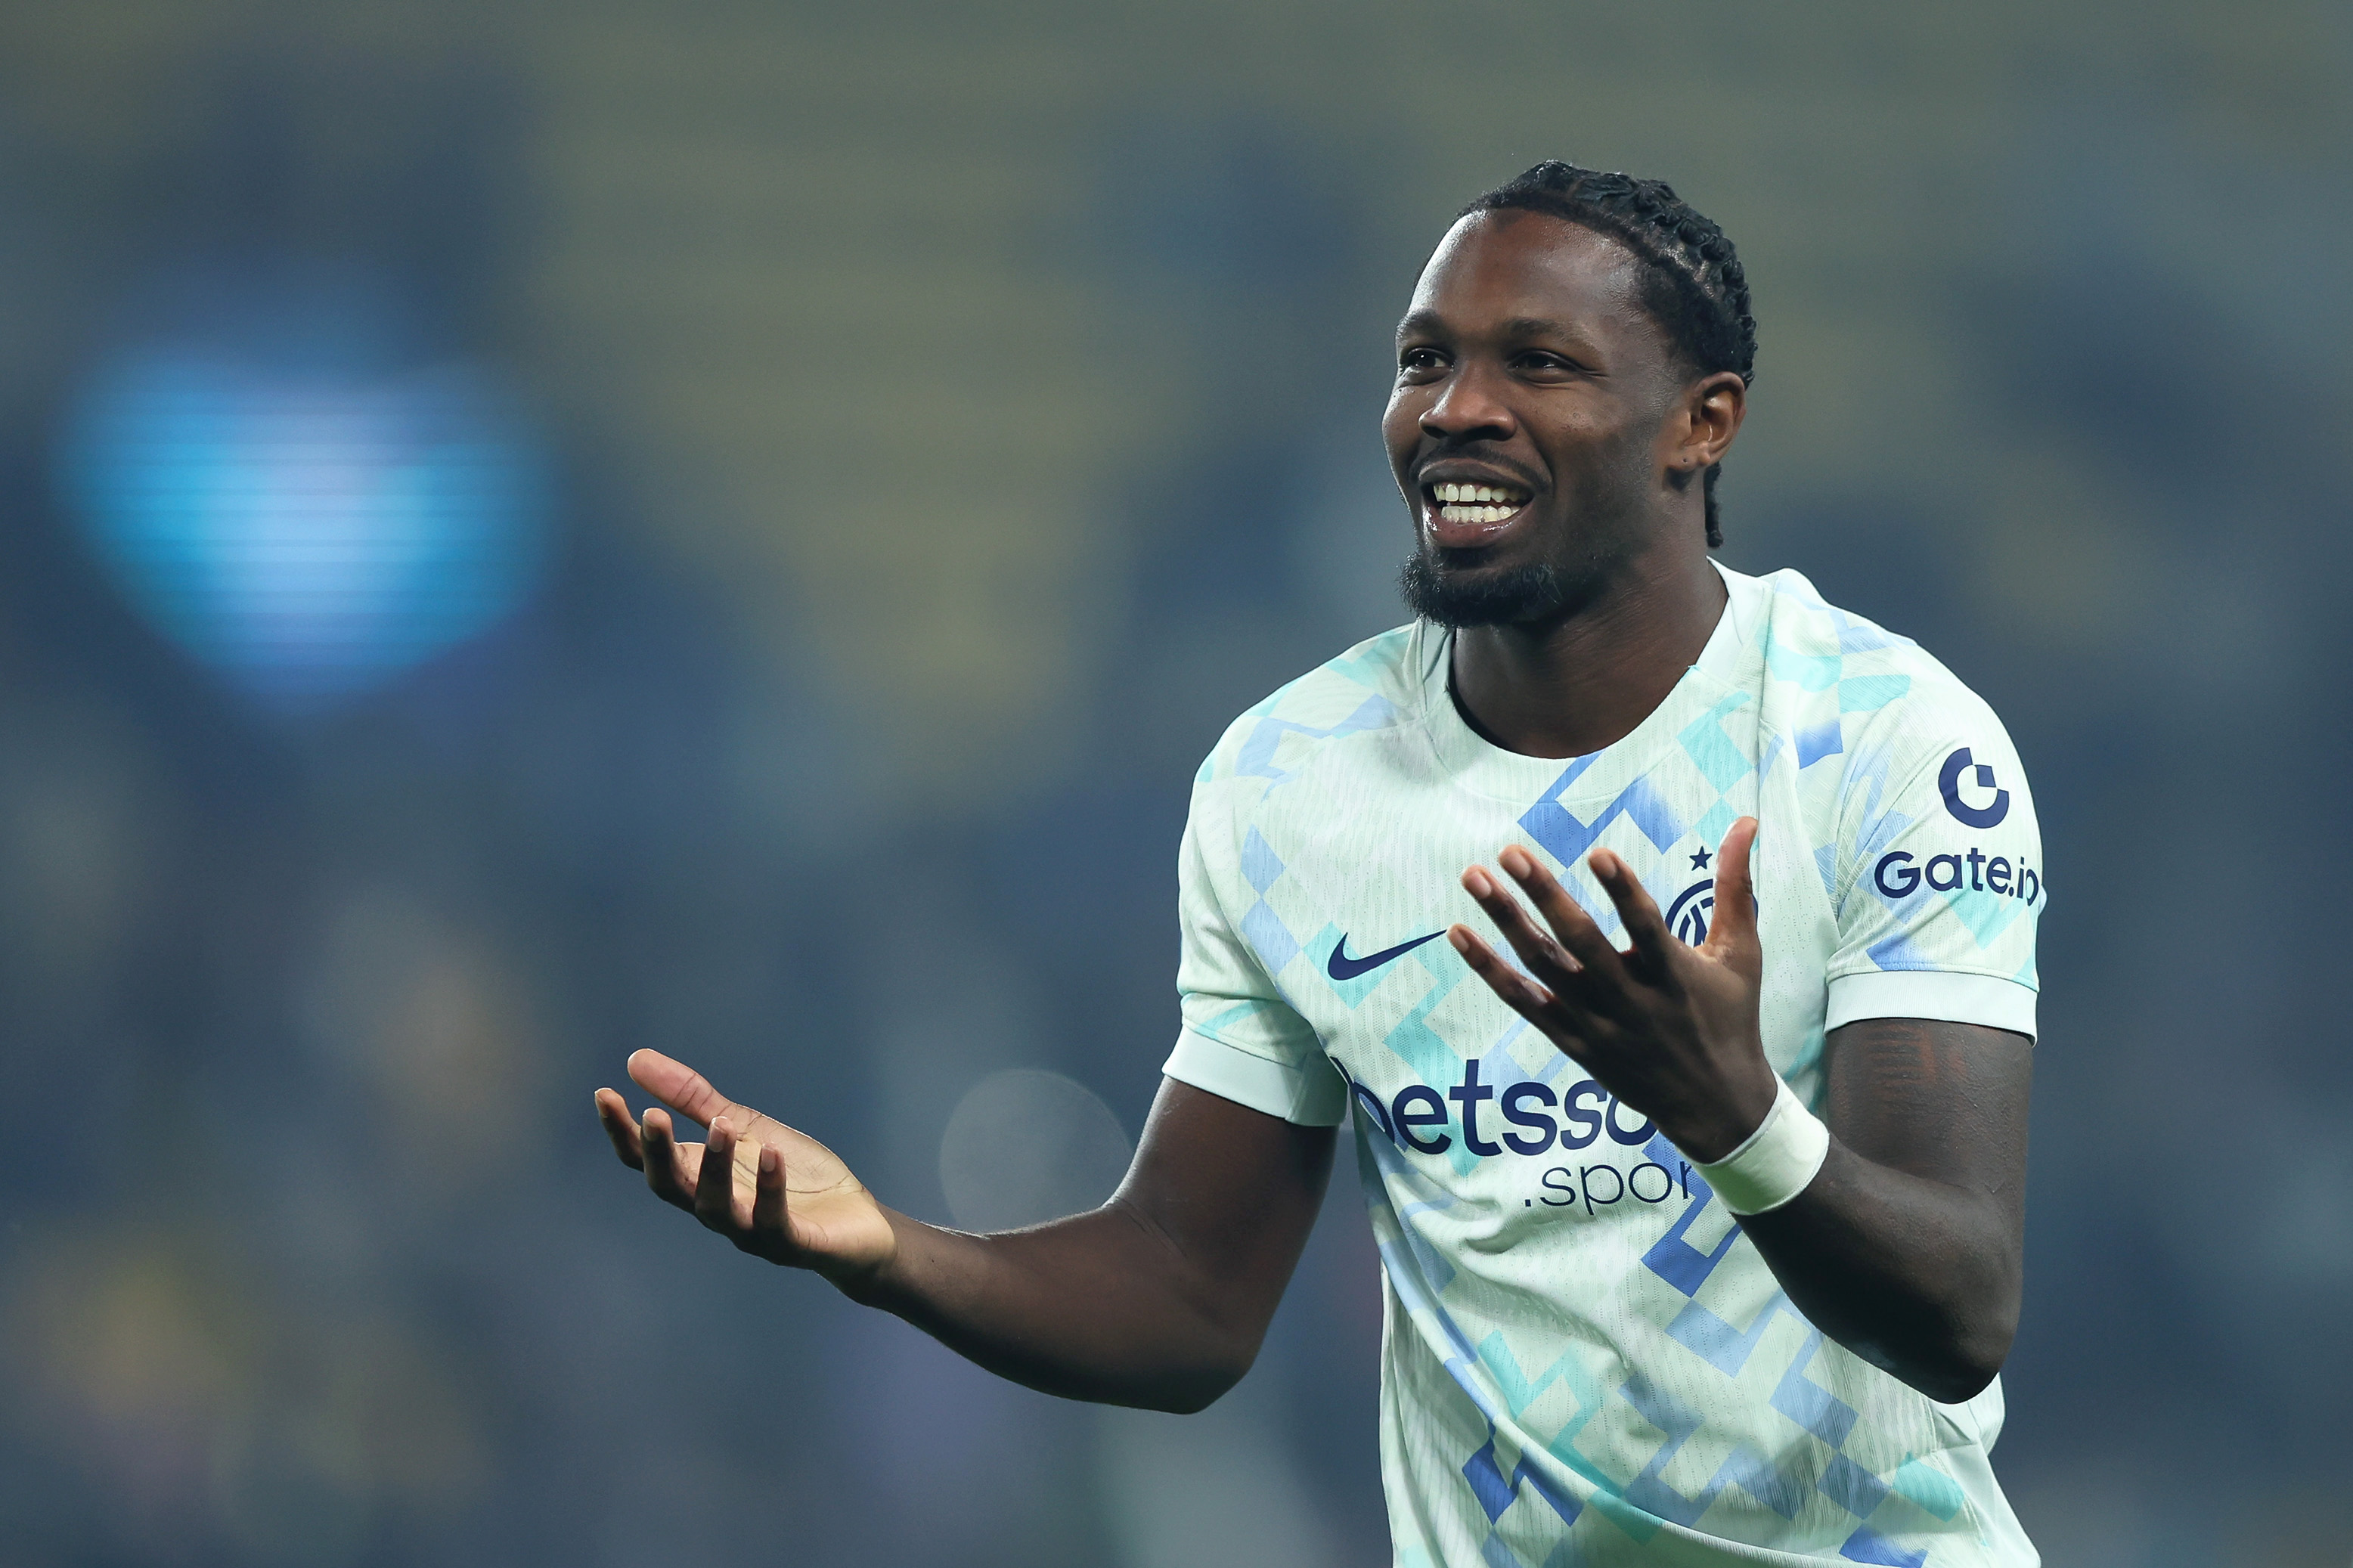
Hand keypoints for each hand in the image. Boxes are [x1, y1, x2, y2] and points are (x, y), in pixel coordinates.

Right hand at [594, 1049, 895, 1282]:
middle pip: (671, 1187)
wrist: (858, 1225)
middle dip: (658, 1154)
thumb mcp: (743, 1126)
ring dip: (715, 1166)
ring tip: (721, 1124)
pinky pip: (773, 1221)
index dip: (622, 1131)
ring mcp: (751, 1231)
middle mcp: (715, 1208)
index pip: (646, 1160)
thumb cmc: (796, 1176)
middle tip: (653, 1117)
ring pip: (716, 1208)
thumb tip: (635, 1059)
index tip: (604, 1094)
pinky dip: (769, 1188)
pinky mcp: (791, 1243)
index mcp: (700, 1178)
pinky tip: (770, 1153)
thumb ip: (692, 1099)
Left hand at [1450, 817, 1776, 1162]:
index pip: (1646, 926)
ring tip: (1474, 877)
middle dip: (1544, 895)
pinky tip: (1458, 933)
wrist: (1714, 1105)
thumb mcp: (1740, 954)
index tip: (1598, 853)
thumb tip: (1745, 821)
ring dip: (1505, 921)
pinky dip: (1489, 969)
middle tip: (1511, 852)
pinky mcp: (1572, 1043)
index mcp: (1674, 974)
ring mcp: (1596, 1024)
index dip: (1623, 891)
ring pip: (1543, 968)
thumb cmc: (1730, 1016)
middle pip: (1580, 943)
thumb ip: (1735, 886)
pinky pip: (1523, 1002)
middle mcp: (1631, 1000)